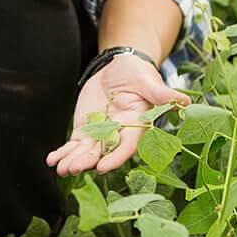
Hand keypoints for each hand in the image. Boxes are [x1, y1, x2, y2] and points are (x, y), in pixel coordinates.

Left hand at [47, 54, 189, 175]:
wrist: (120, 67)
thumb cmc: (139, 73)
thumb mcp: (149, 81)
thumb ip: (162, 94)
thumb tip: (185, 101)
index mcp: (137, 126)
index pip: (126, 146)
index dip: (115, 157)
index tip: (102, 167)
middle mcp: (119, 135)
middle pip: (103, 153)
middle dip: (87, 162)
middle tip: (72, 169)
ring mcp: (100, 134)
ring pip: (86, 152)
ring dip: (73, 161)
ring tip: (60, 168)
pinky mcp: (86, 129)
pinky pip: (74, 145)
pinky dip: (63, 152)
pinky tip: (52, 160)